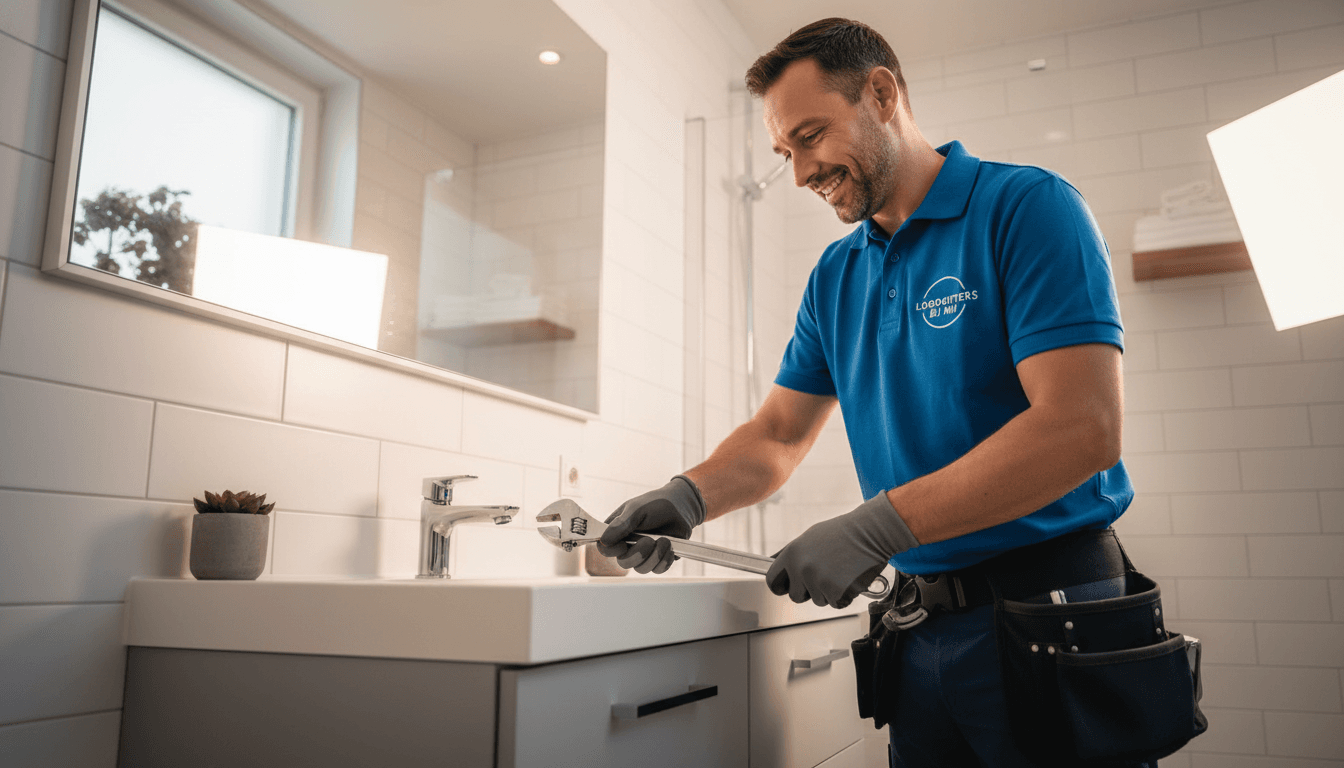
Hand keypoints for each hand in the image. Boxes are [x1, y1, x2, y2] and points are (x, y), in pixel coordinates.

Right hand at [597, 476, 706, 573]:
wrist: (680, 507)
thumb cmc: (656, 504)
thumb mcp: (636, 509)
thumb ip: (621, 524)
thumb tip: (604, 540)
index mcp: (617, 531)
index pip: (604, 548)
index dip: (612, 550)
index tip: (624, 544)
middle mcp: (627, 545)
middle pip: (623, 563)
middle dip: (638, 554)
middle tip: (650, 541)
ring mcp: (643, 554)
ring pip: (642, 569)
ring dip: (655, 556)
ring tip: (665, 541)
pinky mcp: (657, 559)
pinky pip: (657, 569)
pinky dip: (665, 560)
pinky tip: (669, 547)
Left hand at [765, 492, 917, 607]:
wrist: (870, 532)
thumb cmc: (842, 533)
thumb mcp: (809, 537)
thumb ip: (790, 554)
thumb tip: (771, 562)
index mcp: (792, 554)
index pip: (772, 581)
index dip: (781, 586)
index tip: (788, 586)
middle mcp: (802, 569)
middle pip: (796, 597)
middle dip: (808, 591)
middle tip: (825, 574)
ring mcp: (819, 582)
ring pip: (818, 601)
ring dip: (829, 592)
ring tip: (840, 570)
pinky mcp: (837, 593)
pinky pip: (836, 604)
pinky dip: (844, 596)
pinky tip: (850, 577)